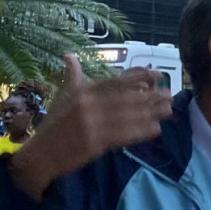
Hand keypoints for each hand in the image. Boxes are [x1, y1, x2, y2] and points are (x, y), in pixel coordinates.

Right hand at [10, 55, 171, 200]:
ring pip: (127, 117)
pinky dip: (140, 132)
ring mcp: (91, 124)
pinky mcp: (94, 143)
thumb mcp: (61, 97)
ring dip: (150, 113)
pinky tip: (155, 129)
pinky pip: (122, 135)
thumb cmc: (53, 124)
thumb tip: (69, 55)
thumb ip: (72, 77)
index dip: (138, 77)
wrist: (40, 154)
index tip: (157, 75)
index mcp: (82, 91)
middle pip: (126, 99)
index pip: (115, 81)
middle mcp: (87, 105)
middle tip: (170, 95)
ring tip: (168, 110)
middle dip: (150, 97)